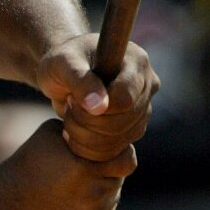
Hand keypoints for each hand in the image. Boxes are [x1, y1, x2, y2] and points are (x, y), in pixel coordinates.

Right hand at [0, 118, 134, 209]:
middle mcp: (95, 195)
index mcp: (89, 167)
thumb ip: (80, 129)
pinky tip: (66, 205)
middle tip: (82, 170)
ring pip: (109, 201)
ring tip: (70, 188)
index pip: (126, 158)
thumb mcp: (49, 134)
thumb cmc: (23, 165)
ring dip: (96, 193)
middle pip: (117, 180)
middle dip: (105, 173)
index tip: (100, 152)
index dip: (115, 153)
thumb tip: (100, 121)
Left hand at [36, 35, 156, 162]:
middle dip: (88, 123)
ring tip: (68, 117)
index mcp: (137, 61)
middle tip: (67, 108)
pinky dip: (90, 148)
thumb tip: (99, 107)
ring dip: (86, 137)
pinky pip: (116, 150)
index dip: (96, 109)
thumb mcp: (63, 63)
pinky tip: (72, 133)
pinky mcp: (134, 127)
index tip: (71, 99)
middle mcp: (147, 84)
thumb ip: (80, 80)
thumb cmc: (62, 60)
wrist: (64, 72)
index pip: (125, 99)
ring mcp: (144, 108)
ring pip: (121, 139)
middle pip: (124, 122)